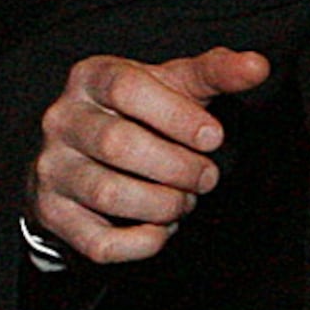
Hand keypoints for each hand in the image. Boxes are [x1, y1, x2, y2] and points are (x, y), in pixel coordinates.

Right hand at [29, 47, 275, 263]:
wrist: (81, 153)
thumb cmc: (137, 113)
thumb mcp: (172, 84)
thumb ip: (214, 73)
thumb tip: (258, 66)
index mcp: (91, 77)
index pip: (127, 87)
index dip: (177, 116)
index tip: (214, 138)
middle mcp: (62, 120)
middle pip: (118, 144)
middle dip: (177, 167)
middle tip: (206, 178)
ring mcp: (52, 168)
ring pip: (109, 194)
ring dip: (163, 204)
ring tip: (183, 200)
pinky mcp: (53, 214)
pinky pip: (99, 242)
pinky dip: (142, 243)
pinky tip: (162, 227)